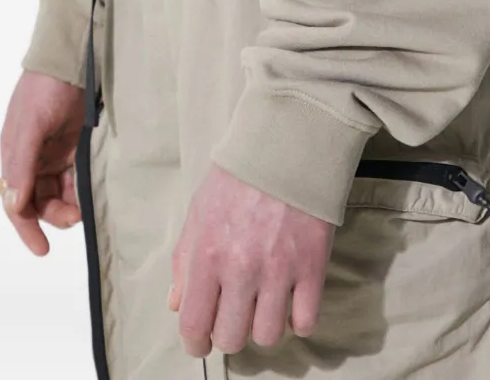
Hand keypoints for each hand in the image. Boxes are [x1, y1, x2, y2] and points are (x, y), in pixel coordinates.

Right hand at [0, 70, 84, 254]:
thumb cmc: (44, 88)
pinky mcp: (76, 146)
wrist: (72, 59)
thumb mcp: (30, 125)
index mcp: (14, 156)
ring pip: (59, 193)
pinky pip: (76, 177)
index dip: (26, 228)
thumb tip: (13, 204)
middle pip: (39, 201)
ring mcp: (55, 153)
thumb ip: (21, 164)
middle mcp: (32, 159)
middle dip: (54, 215)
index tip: (41, 250)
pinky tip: (91, 190)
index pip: (15, 201)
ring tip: (85, 205)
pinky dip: (82, 188)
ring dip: (70, 204)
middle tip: (76, 216)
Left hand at [170, 163, 333, 356]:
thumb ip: (184, 261)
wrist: (286, 146)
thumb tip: (177, 304)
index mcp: (207, 255)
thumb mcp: (198, 212)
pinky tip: (290, 302)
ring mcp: (279, 270)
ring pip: (268, 336)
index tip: (201, 342)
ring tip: (262, 306)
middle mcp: (241, 268)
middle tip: (234, 316)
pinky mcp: (312, 266)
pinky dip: (297, 320)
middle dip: (229, 333)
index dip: (195, 344)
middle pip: (231, 338)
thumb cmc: (237, 178)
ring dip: (262, 327)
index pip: (194, 326)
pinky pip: (306, 321)